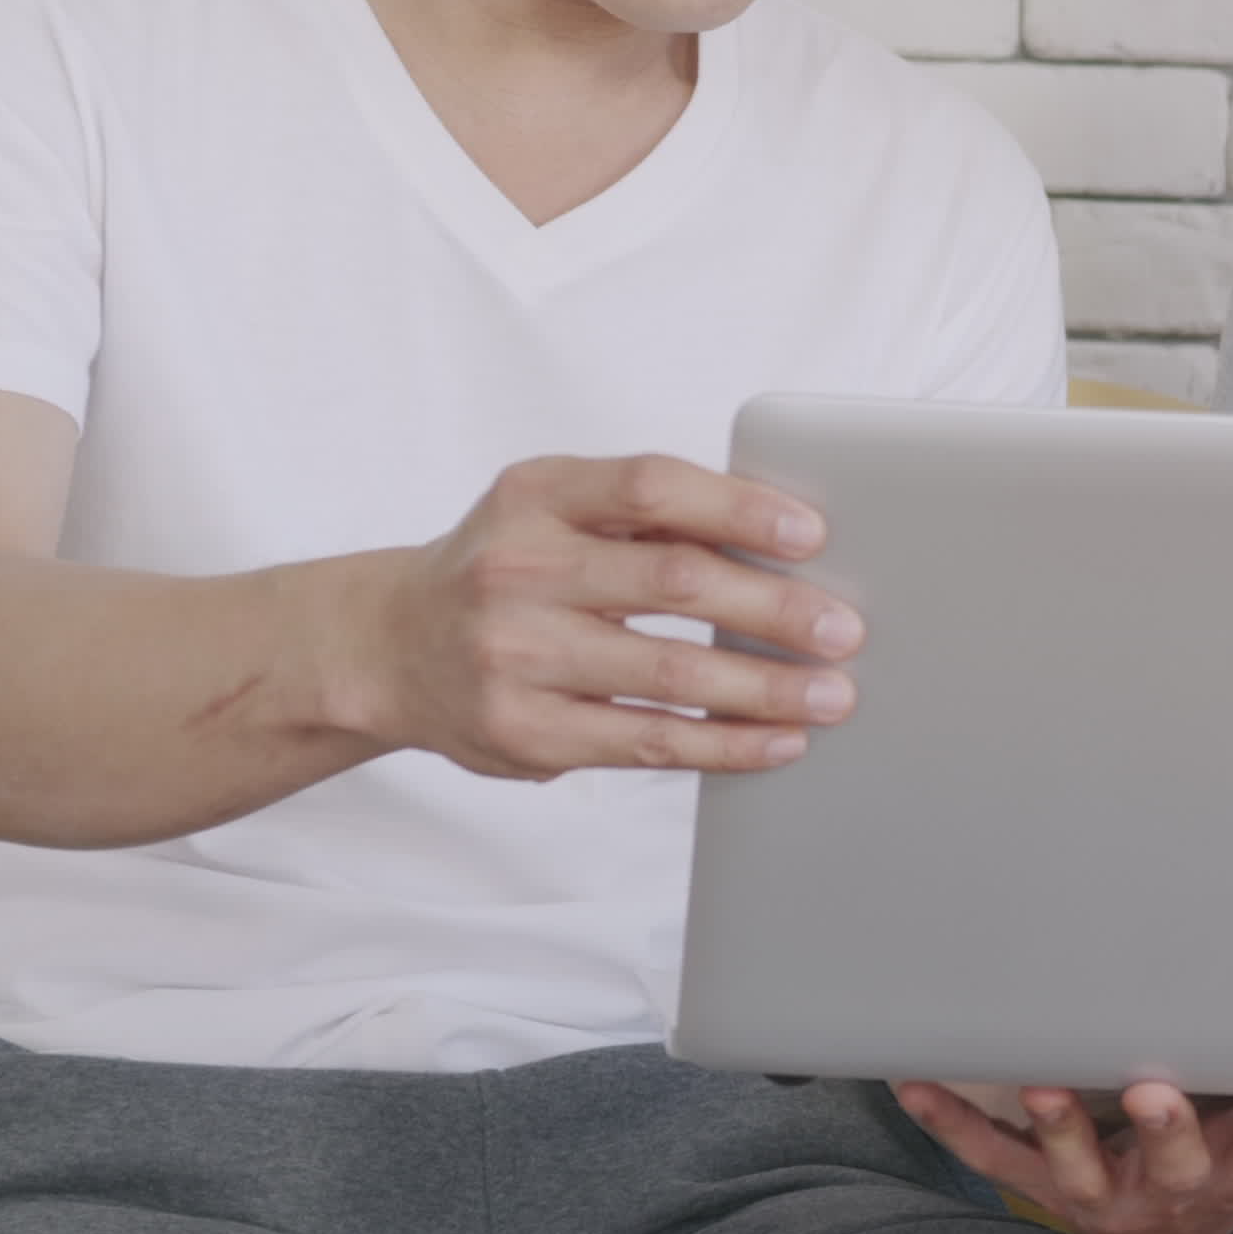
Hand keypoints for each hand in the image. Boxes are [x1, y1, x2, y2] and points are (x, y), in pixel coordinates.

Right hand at [351, 454, 861, 778]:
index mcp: (536, 494)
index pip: (651, 487)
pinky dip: (723, 746)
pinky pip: (646, 744)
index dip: (739, 507)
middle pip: (674, 584)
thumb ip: (642, 513)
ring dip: (766, 689)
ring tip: (830, 695)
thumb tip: (782, 536)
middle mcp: (519, 569)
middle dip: (775, 609)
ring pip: (670, 677)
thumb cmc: (503, 566)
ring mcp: (516, 656)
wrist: (388, 646)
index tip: (811, 534)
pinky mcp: (525, 733)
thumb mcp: (548, 507)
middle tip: (844, 630)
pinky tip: (775, 742)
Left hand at [892, 1079, 1232, 1233]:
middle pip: (1175, 1157)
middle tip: (1156, 1090)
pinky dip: (950, 1117)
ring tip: (1039, 1081)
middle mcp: (1170, 1182)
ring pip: (1074, 1164)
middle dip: (1166, 1124)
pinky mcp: (1032, 1177)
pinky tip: (910, 1077)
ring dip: (1056, 1122)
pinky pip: (987, 1155)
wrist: (1151, 1222)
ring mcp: (1097, 1186)